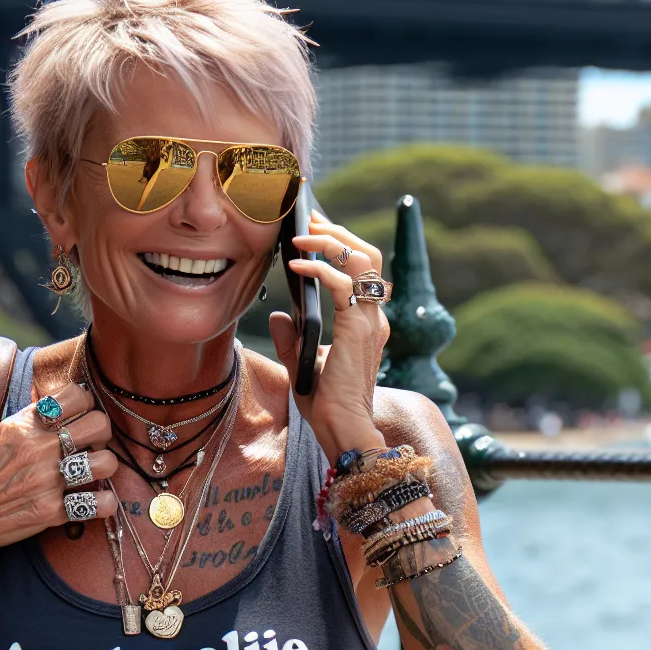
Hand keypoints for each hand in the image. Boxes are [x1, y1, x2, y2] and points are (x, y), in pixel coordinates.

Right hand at [0, 381, 118, 551]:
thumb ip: (29, 424)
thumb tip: (59, 412)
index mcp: (22, 425)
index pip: (75, 396)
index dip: (86, 405)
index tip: (80, 416)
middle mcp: (37, 449)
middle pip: (99, 425)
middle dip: (101, 434)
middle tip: (91, 445)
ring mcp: (46, 481)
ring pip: (106, 462)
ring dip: (104, 467)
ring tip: (92, 473)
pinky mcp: (50, 512)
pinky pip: (100, 503)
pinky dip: (105, 503)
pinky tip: (95, 502)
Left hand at [269, 210, 390, 461]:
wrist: (340, 429)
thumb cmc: (326, 404)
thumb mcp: (303, 364)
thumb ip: (292, 338)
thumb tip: (277, 316)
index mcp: (365, 324)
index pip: (361, 271)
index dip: (340, 245)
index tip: (315, 231)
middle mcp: (373, 317)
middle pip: (367, 255)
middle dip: (338, 233)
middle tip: (310, 221)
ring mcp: (370, 321)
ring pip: (362, 261)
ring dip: (331, 242)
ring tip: (302, 236)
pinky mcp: (357, 328)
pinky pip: (341, 285)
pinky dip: (318, 270)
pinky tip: (295, 267)